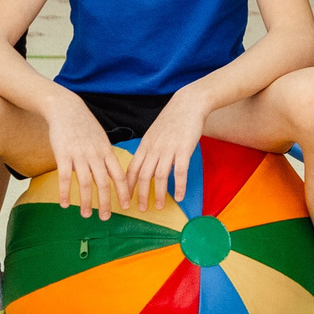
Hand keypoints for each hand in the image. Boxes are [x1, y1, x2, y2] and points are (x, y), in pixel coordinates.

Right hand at [45, 97, 126, 219]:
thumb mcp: (100, 138)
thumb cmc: (84, 125)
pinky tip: (65, 204)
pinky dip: (65, 193)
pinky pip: (65, 178)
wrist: (66, 108)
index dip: (123, 192)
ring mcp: (79, 155)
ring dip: (87, 202)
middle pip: (104, 183)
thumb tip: (110, 172)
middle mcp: (95, 154)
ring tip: (87, 215)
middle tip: (106, 217)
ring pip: (86, 183)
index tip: (126, 206)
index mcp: (106, 151)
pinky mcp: (63, 155)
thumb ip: (105, 155)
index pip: (119, 175)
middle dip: (106, 203)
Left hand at [122, 88, 209, 212]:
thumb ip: (149, 150)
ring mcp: (168, 149)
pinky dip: (179, 186)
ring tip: (159, 207)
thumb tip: (146, 166)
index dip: (128, 187)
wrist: (188, 103)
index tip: (126, 200)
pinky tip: (180, 196)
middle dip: (140, 195)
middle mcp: (154, 149)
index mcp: (145, 146)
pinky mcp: (183, 149)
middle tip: (141, 209)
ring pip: (159, 176)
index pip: (131, 170)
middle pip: (143, 176)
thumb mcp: (154, 133)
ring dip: (159, 194)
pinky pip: (180, 172)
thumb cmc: (172, 119)